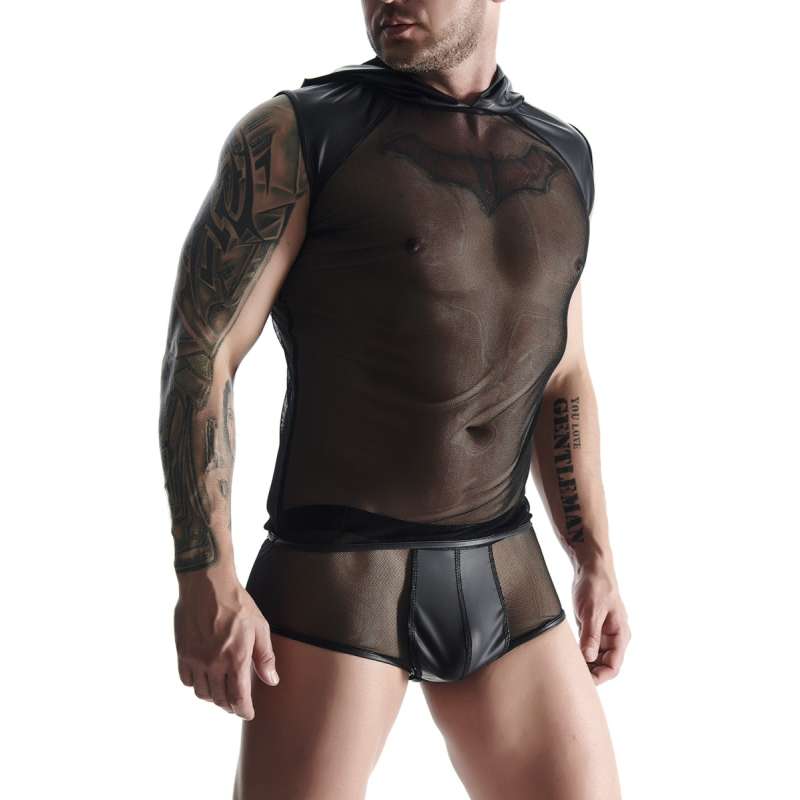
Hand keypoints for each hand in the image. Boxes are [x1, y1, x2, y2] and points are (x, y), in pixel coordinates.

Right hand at [174, 569, 278, 719]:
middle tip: (236, 704)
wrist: (207, 584)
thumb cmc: (237, 603)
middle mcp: (214, 663)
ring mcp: (196, 659)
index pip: (238, 698)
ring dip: (213, 697)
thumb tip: (271, 681)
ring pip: (202, 693)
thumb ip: (265, 657)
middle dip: (230, 705)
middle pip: (220, 699)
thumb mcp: (260, 627)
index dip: (243, 710)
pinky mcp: (182, 652)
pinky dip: (195, 684)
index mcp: (236, 658)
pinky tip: (203, 678)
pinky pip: (186, 680)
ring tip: (221, 692)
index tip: (248, 713)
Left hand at [572, 560, 630, 684]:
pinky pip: (587, 647)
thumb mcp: (592, 611)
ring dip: (584, 664)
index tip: (582, 682)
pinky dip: (579, 653)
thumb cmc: (596, 587)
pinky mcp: (591, 628)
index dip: (599, 677)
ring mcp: (602, 633)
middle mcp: (614, 637)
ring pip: (595, 658)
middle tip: (570, 676)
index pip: (613, 666)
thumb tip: (588, 658)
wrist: (591, 567)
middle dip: (590, 673)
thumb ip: (590, 635)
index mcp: (620, 635)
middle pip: (604, 665)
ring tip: (567, 667)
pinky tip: (567, 655)